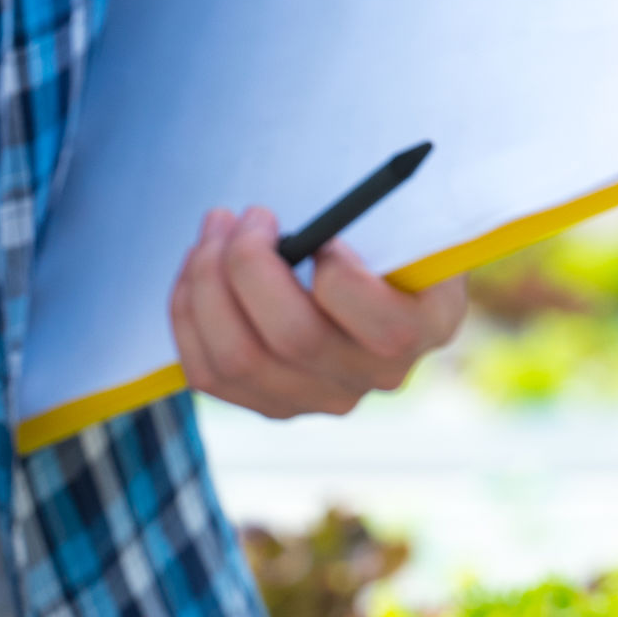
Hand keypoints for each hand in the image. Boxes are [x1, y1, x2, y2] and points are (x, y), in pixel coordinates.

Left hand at [170, 205, 466, 419]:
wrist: (370, 269)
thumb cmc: (386, 228)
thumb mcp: (407, 213)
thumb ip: (383, 215)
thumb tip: (326, 216)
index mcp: (427, 327)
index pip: (386, 328)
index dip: (342, 279)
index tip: (322, 235)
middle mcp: (377, 376)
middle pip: (294, 339)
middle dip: (249, 265)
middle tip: (244, 215)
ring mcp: (319, 399)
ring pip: (238, 360)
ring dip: (207, 284)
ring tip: (214, 229)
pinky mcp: (269, 404)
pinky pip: (208, 372)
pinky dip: (190, 314)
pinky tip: (196, 270)